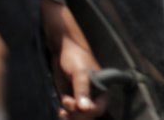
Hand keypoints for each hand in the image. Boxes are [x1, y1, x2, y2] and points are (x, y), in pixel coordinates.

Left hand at [42, 1, 105, 118]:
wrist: (63, 50)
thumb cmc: (75, 57)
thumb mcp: (80, 73)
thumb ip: (82, 90)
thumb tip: (85, 109)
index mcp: (103, 89)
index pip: (99, 109)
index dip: (89, 112)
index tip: (77, 106)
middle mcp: (94, 96)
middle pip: (88, 116)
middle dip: (77, 115)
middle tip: (67, 102)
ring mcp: (82, 98)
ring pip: (79, 116)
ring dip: (71, 117)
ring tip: (62, 110)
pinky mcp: (72, 98)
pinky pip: (71, 113)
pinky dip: (66, 115)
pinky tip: (61, 111)